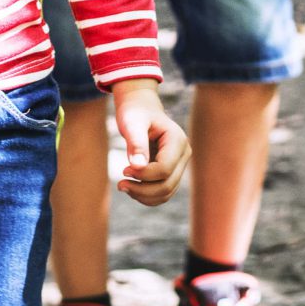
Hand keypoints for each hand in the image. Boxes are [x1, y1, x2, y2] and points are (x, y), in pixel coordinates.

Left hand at [110, 81, 187, 205]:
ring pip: (166, 193)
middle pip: (167, 185)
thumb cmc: (135, 113)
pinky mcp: (172, 172)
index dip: (143, 174)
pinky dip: (146, 196)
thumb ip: (136, 143)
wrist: (140, 109)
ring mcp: (180, 165)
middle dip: (142, 189)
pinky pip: (162, 193)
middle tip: (120, 184)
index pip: (164, 169)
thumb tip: (137, 166)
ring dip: (143, 195)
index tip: (123, 170)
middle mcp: (183, 154)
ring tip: (123, 186)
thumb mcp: (132, 123)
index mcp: (177, 140)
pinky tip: (131, 187)